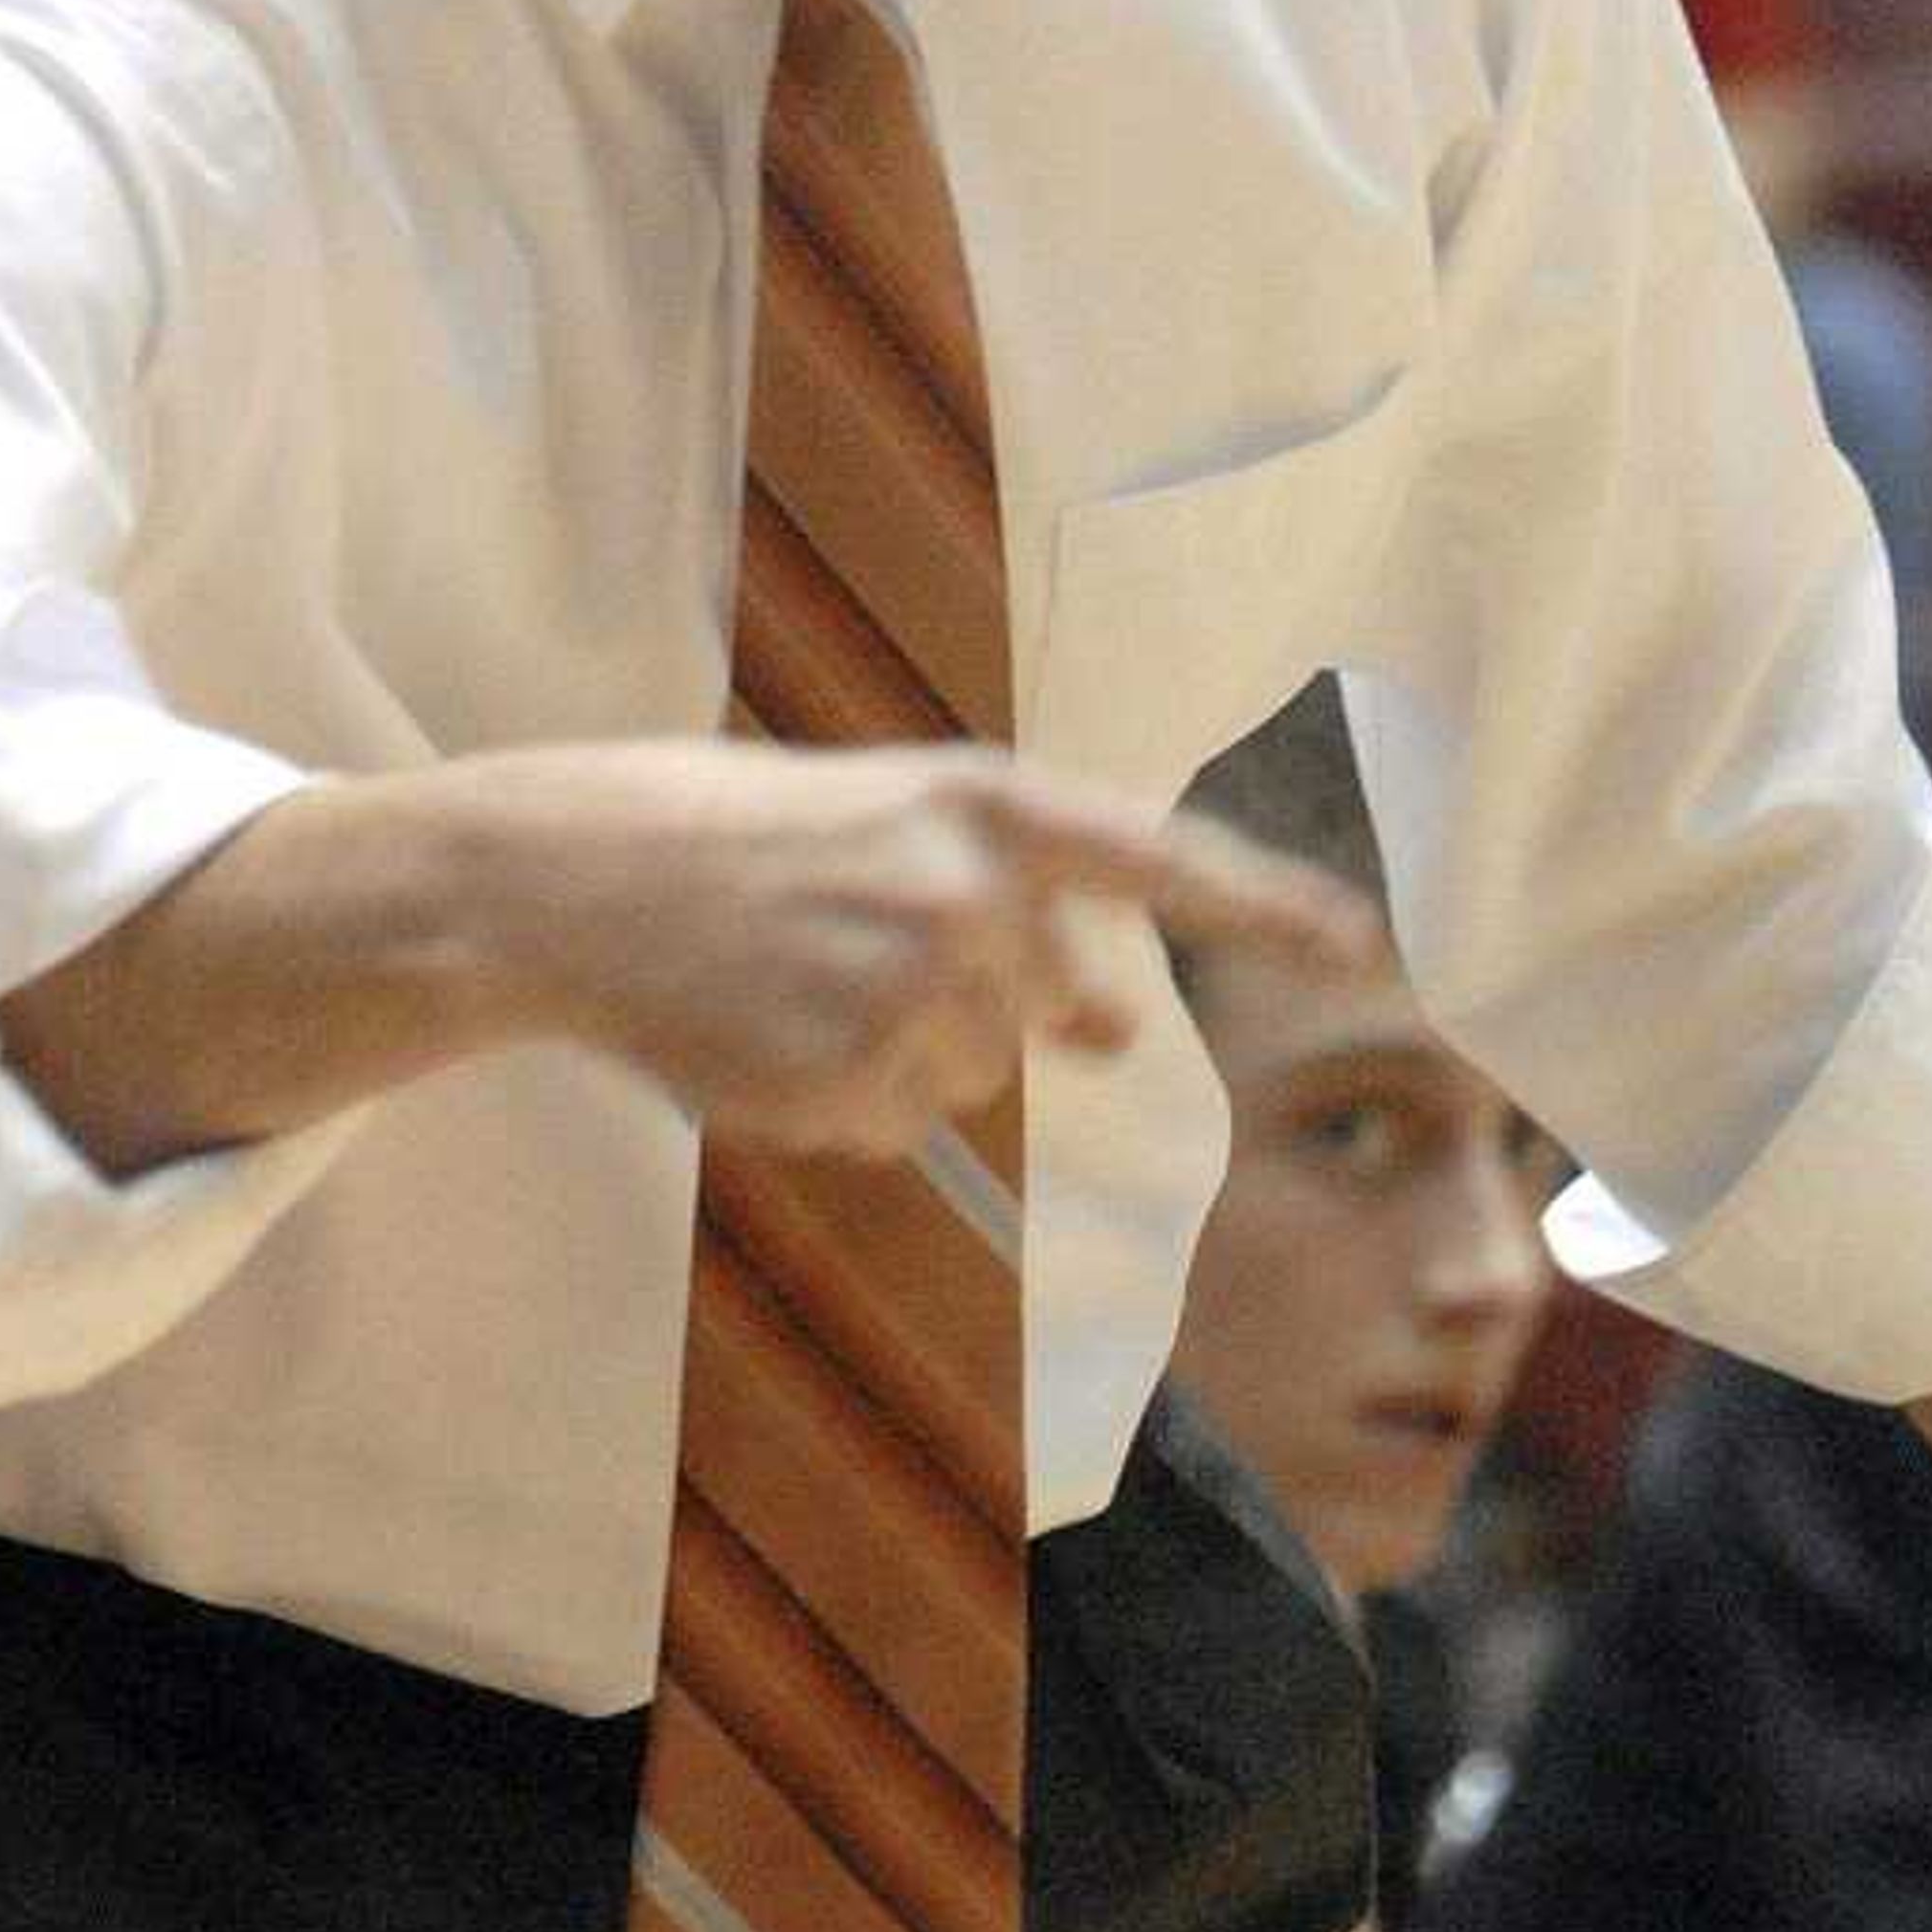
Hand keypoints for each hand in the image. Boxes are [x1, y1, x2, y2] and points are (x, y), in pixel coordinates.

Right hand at [500, 739, 1380, 1155]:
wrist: (572, 875)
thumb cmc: (732, 840)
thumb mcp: (887, 828)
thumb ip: (1013, 904)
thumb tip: (1118, 1023)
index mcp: (982, 805)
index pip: (1159, 861)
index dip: (1265, 906)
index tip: (1358, 945)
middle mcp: (968, 896)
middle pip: (1047, 1008)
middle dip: (972, 1004)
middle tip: (844, 953)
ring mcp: (911, 992)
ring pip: (967, 1078)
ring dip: (893, 1054)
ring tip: (784, 984)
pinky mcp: (849, 1077)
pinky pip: (889, 1125)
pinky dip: (832, 1099)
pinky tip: (757, 1034)